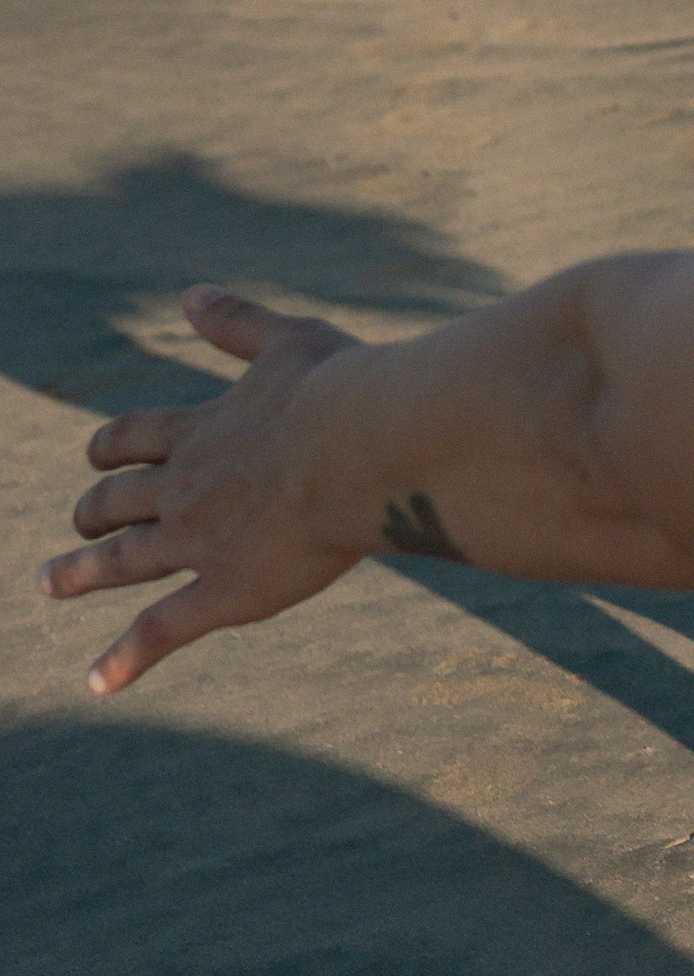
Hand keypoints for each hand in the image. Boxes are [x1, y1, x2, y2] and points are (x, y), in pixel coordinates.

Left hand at [41, 287, 368, 696]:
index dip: (111, 448)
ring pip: (121, 560)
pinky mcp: (222, 593)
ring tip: (50, 583)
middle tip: (77, 524)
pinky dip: (125, 658)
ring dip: (82, 572)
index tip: (98, 457)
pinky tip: (96, 681)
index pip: (135, 437)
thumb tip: (192, 294)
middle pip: (117, 500)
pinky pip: (161, 630)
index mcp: (203, 429)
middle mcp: (186, 487)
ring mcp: (197, 543)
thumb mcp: (287, 341)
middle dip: (93, 512)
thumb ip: (237, 323)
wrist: (361, 448)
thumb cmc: (339, 391)